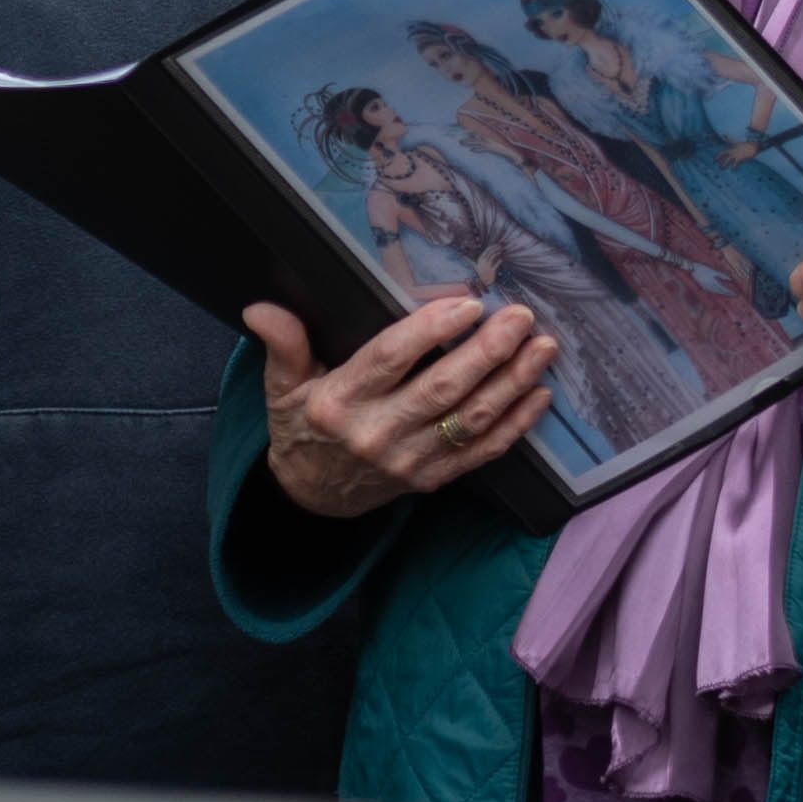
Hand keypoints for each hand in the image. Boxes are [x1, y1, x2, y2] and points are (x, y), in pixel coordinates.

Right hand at [248, 294, 558, 520]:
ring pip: (470, 419)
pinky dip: (515, 425)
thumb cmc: (302, 428)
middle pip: (441, 389)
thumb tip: (260, 307)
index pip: (389, 360)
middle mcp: (377, 433)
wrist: (311, 496)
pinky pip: (481, 452)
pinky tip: (539, 395)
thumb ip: (282, 345)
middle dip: (487, 351)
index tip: (466, 305)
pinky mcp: (434, 478)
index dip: (429, 332)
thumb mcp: (282, 386)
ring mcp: (410, 460)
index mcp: (340, 402)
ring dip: (512, 382)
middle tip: (520, 317)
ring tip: (542, 347)